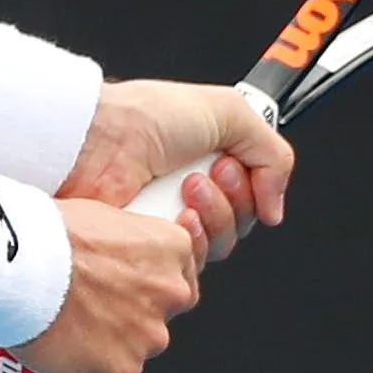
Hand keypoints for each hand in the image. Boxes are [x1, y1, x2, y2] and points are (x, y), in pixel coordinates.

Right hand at [5, 195, 202, 372]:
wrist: (19, 266)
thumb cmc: (44, 233)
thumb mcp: (95, 213)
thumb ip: (116, 238)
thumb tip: (101, 250)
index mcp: (171, 247)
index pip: (176, 272)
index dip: (144, 281)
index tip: (118, 284)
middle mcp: (171, 294)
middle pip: (156, 313)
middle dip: (127, 315)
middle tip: (86, 308)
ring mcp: (148, 336)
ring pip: (131, 347)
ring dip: (106, 346)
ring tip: (62, 336)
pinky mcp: (121, 371)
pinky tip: (53, 364)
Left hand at [59, 79, 294, 262]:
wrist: (96, 141)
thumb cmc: (145, 117)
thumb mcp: (228, 111)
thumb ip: (272, 153)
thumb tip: (275, 204)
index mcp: (209, 158)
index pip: (253, 194)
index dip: (252, 185)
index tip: (232, 164)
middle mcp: (190, 190)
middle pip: (241, 222)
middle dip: (233, 198)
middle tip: (209, 173)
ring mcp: (169, 219)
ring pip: (220, 245)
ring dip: (214, 217)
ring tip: (186, 188)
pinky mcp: (150, 245)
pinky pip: (190, 262)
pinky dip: (190, 240)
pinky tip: (175, 217)